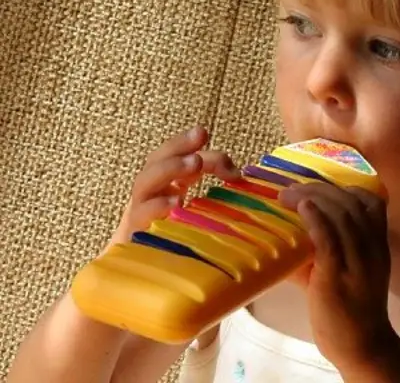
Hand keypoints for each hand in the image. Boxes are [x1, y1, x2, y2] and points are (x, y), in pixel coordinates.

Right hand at [109, 125, 240, 247]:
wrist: (137, 291)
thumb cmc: (179, 252)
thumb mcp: (201, 218)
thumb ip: (217, 196)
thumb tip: (239, 177)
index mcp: (165, 189)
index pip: (174, 157)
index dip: (188, 144)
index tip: (205, 135)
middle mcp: (149, 198)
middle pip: (155, 162)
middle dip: (177, 145)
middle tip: (200, 134)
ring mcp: (138, 217)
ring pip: (144, 184)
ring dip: (169, 168)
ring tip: (194, 162)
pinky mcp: (133, 239)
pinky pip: (139, 219)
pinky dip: (155, 208)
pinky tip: (175, 203)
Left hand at [279, 182, 393, 373]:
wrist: (363, 346)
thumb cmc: (351, 312)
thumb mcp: (346, 275)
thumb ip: (323, 255)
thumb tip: (288, 240)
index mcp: (377, 246)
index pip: (372, 202)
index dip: (345, 187)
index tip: (319, 186)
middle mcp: (372, 249)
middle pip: (352, 203)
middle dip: (321, 188)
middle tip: (293, 189)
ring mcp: (358, 262)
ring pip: (342, 215)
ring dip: (313, 197)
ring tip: (289, 195)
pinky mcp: (338, 276)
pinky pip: (330, 239)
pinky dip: (317, 218)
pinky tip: (303, 207)